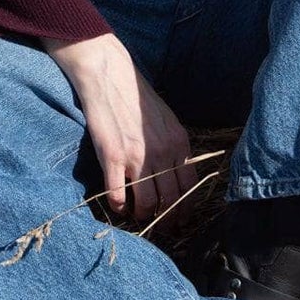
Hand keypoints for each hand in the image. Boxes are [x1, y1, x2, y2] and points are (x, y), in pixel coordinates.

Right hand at [44, 33, 194, 224]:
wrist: (108, 73)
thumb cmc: (136, 96)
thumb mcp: (166, 119)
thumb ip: (173, 145)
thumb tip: (176, 172)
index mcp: (180, 143)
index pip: (190, 188)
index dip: (185, 209)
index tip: (178, 219)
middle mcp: (163, 152)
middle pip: (171, 201)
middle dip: (167, 220)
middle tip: (159, 227)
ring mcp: (137, 156)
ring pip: (148, 203)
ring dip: (142, 216)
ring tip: (135, 217)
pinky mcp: (112, 156)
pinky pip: (118, 195)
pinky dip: (118, 207)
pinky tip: (116, 207)